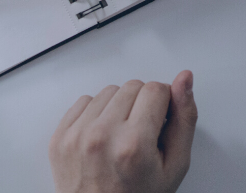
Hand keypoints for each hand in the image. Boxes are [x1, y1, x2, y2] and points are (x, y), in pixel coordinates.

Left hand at [50, 71, 196, 192]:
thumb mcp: (175, 165)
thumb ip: (185, 119)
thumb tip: (185, 80)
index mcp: (134, 144)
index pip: (156, 89)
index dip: (164, 105)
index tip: (160, 124)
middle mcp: (102, 136)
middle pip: (133, 86)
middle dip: (143, 105)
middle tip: (142, 135)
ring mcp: (77, 135)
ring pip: (109, 91)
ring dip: (119, 107)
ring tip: (122, 136)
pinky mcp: (60, 136)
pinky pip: (85, 101)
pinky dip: (97, 113)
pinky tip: (104, 135)